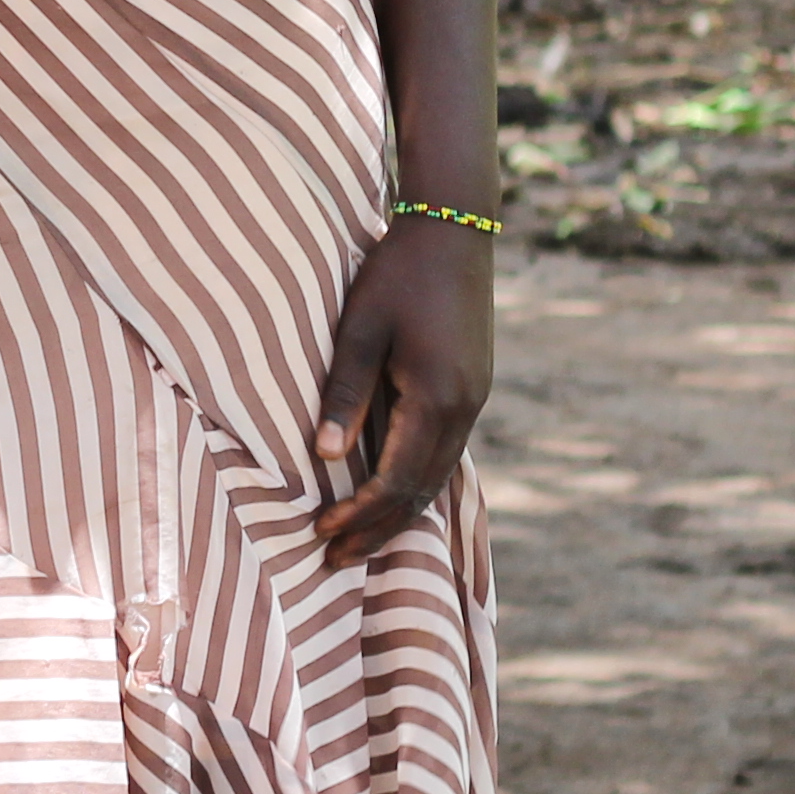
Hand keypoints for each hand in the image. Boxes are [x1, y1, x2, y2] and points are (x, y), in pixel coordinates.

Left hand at [311, 211, 494, 564]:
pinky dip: (417, 484)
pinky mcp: (471, 390)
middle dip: (378, 530)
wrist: (454, 233)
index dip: (358, 515)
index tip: (320, 535)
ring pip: (438, 478)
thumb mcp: (359, 330)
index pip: (396, 481)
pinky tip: (392, 496)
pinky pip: (444, 454)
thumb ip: (345, 394)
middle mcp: (465, 411)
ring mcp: (474, 402)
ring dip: (398, 513)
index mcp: (437, 399)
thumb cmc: (395, 274)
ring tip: (358, 540)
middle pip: (422, 492)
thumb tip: (323, 456)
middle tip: (334, 560)